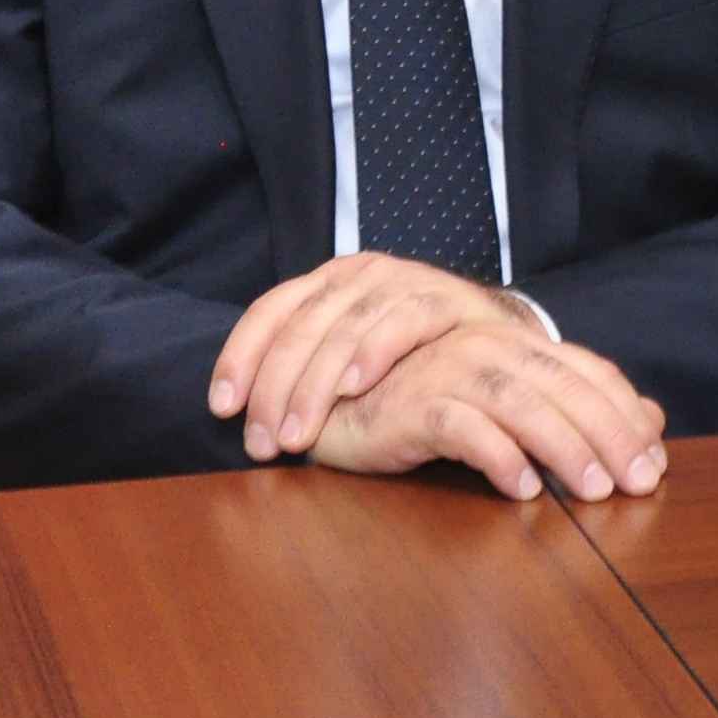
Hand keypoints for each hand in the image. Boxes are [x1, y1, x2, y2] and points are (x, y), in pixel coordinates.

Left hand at [212, 250, 535, 461]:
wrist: (494, 343)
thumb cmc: (410, 359)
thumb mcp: (348, 355)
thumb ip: (305, 368)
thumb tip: (242, 412)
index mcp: (328, 281)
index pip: (269, 311)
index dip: (239, 357)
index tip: (223, 408)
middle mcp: (360, 273)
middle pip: (302, 326)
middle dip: (274, 389)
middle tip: (263, 443)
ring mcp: (404, 281)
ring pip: (345, 327)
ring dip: (315, 385)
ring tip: (298, 435)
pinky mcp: (444, 298)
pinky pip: (403, 321)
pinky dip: (374, 352)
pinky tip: (354, 387)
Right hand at [303, 315, 669, 501]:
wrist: (337, 398)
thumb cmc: (426, 403)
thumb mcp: (507, 405)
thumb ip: (575, 408)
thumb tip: (652, 423)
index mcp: (518, 345)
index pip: (590, 373)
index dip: (627, 417)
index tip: (655, 466)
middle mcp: (491, 349)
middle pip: (567, 388)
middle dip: (610, 436)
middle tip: (640, 484)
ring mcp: (452, 372)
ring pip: (524, 405)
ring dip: (565, 447)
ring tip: (595, 491)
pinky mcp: (414, 405)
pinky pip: (465, 429)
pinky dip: (499, 457)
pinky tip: (525, 490)